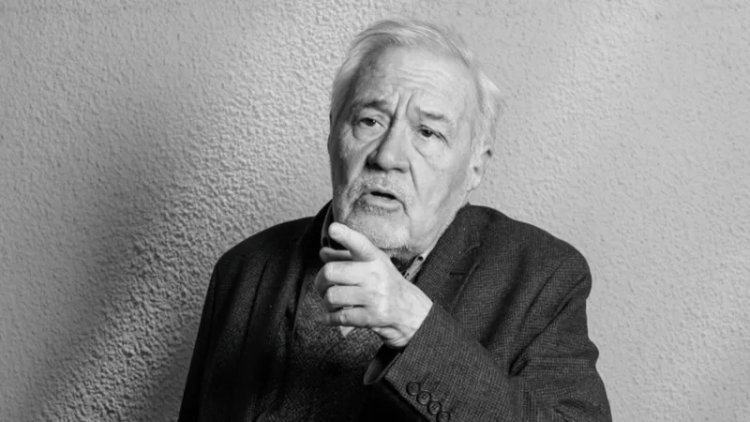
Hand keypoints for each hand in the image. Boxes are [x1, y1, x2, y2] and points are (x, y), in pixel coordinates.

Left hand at [314, 222, 432, 347]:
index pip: (359, 244)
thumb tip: (323, 252)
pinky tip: (331, 316)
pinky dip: (329, 318)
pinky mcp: (371, 317)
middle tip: (322, 286)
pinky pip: (339, 317)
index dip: (345, 236)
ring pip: (332, 296)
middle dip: (320, 282)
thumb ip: (346, 257)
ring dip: (326, 302)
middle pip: (330, 272)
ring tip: (332, 302)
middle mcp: (375, 275)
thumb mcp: (371, 265)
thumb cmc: (384, 283)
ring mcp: (374, 297)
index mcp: (374, 258)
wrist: (409, 310)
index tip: (333, 228)